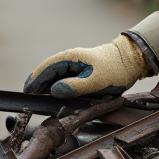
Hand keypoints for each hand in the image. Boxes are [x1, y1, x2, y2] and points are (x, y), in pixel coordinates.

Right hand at [23, 35, 150, 97]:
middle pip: (48, 73)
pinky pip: (64, 80)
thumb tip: (55, 91)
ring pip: (55, 77)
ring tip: (39, 100)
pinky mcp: (80, 72)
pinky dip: (57, 88)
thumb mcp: (96, 81)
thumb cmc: (115, 70)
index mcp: (71, 57)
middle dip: (38, 85)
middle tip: (30, 99)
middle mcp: (70, 60)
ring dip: (46, 87)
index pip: (46, 68)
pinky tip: (54, 97)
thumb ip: (75, 86)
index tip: (26, 92)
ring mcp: (75, 65)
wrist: (131, 62)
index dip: (34, 80)